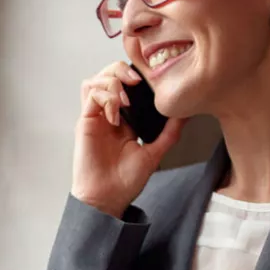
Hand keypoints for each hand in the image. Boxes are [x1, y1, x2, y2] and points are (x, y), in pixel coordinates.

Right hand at [72, 62, 187, 216]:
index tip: (149, 81)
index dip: (133, 75)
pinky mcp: (85, 122)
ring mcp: (94, 117)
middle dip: (121, 70)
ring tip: (125, 100)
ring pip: (94, 80)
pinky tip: (116, 115)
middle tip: (136, 81)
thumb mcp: (154, 153)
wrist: (108, 198)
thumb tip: (185, 114)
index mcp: (122, 119)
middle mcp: (106, 114)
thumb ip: (169, 133)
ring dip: (111, 82)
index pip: (123, 84)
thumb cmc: (125, 181)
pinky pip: (90, 96)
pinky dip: (105, 98)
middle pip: (106, 75)